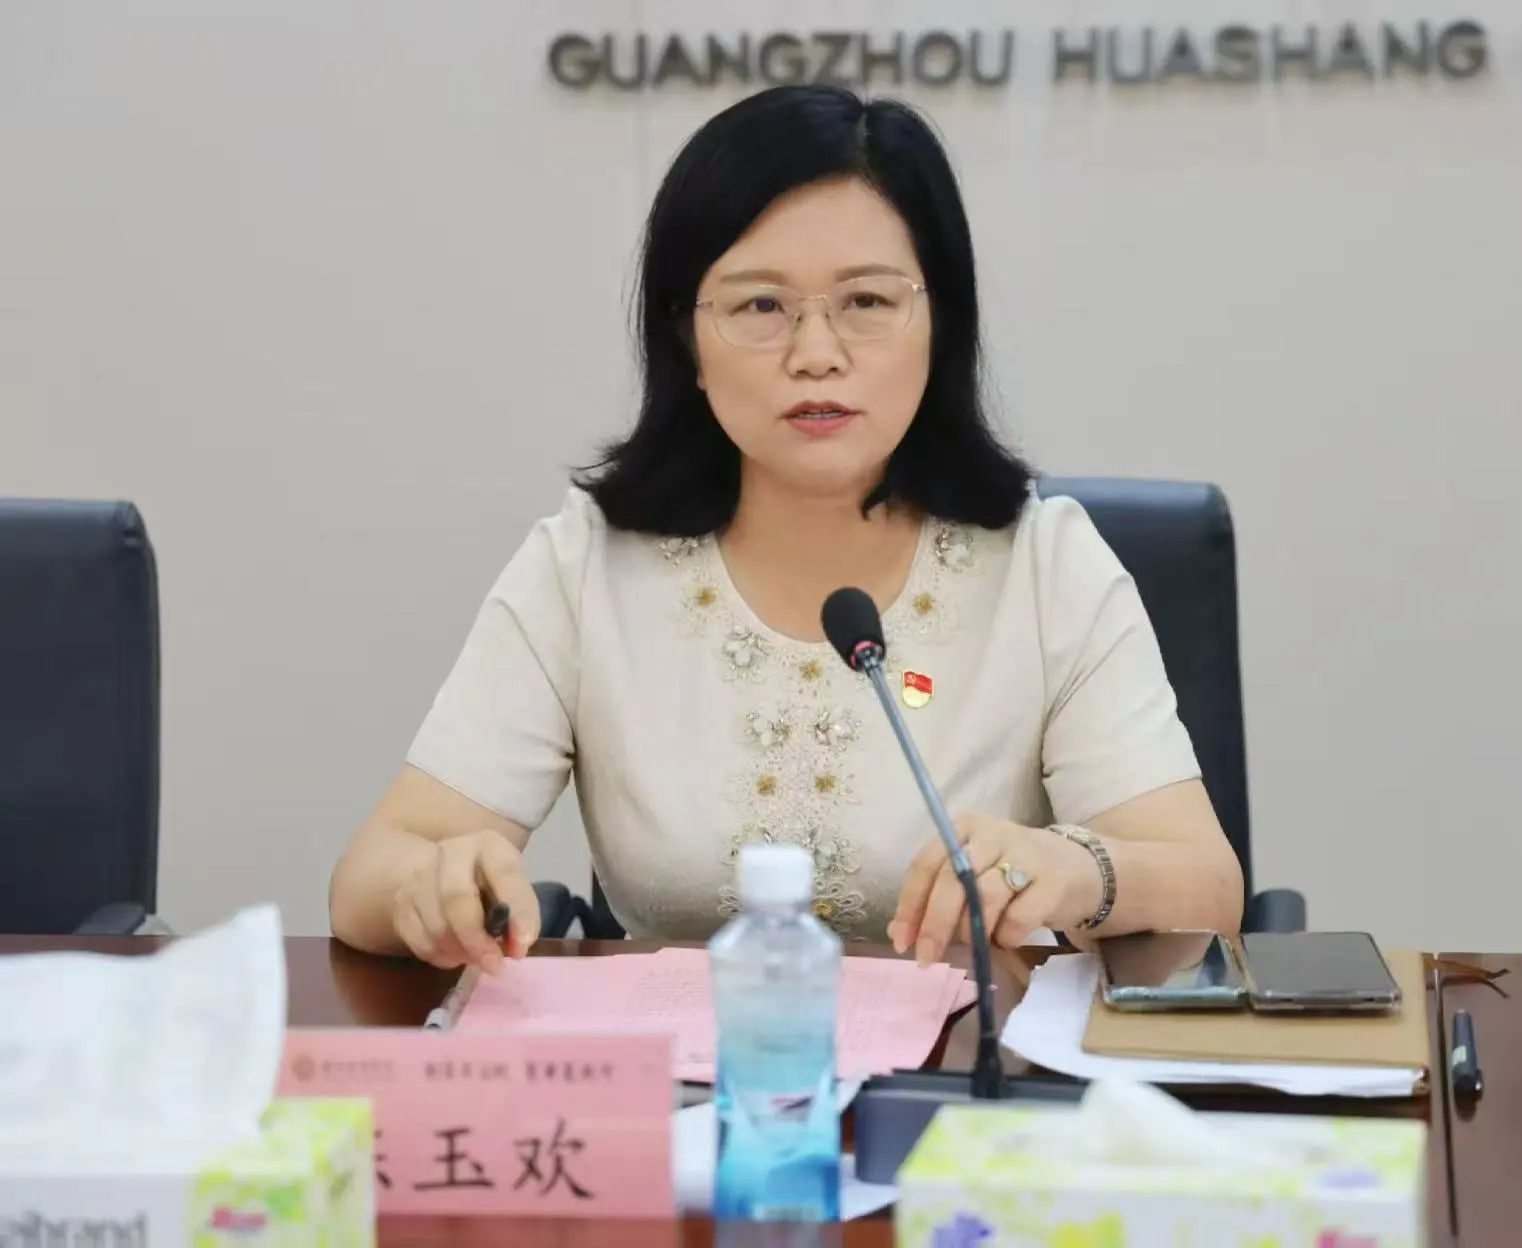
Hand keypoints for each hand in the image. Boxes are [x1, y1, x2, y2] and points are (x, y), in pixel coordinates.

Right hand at [391, 829, 539, 973]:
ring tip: (477, 959)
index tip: (524, 944)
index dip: (517, 911)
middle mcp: (451, 853)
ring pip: (435, 925)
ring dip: (459, 952)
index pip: (505, 873)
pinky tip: (456, 955)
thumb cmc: (488, 882)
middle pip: (456, 898)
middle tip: (494, 964)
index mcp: (488, 846)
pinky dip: (441, 956)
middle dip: (477, 939)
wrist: (439, 870)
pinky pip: (419, 940)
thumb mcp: (512, 887)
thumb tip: (518, 947)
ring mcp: (420, 877)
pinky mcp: (401, 904)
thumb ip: (521, 914)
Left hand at [887, 812, 1102, 963]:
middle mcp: (992, 834)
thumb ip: (936, 898)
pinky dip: (1005, 937)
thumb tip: (898, 932)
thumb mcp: (972, 876)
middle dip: (934, 925)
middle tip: (926, 958)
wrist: (1080, 870)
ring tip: (977, 941)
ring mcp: (1025, 854)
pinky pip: (1017, 919)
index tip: (902, 941)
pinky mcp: (1053, 881)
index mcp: (964, 828)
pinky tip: (1007, 938)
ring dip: (973, 930)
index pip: (926, 864)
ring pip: (984, 898)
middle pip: (953, 881)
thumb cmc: (1013, 875)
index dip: (910, 905)